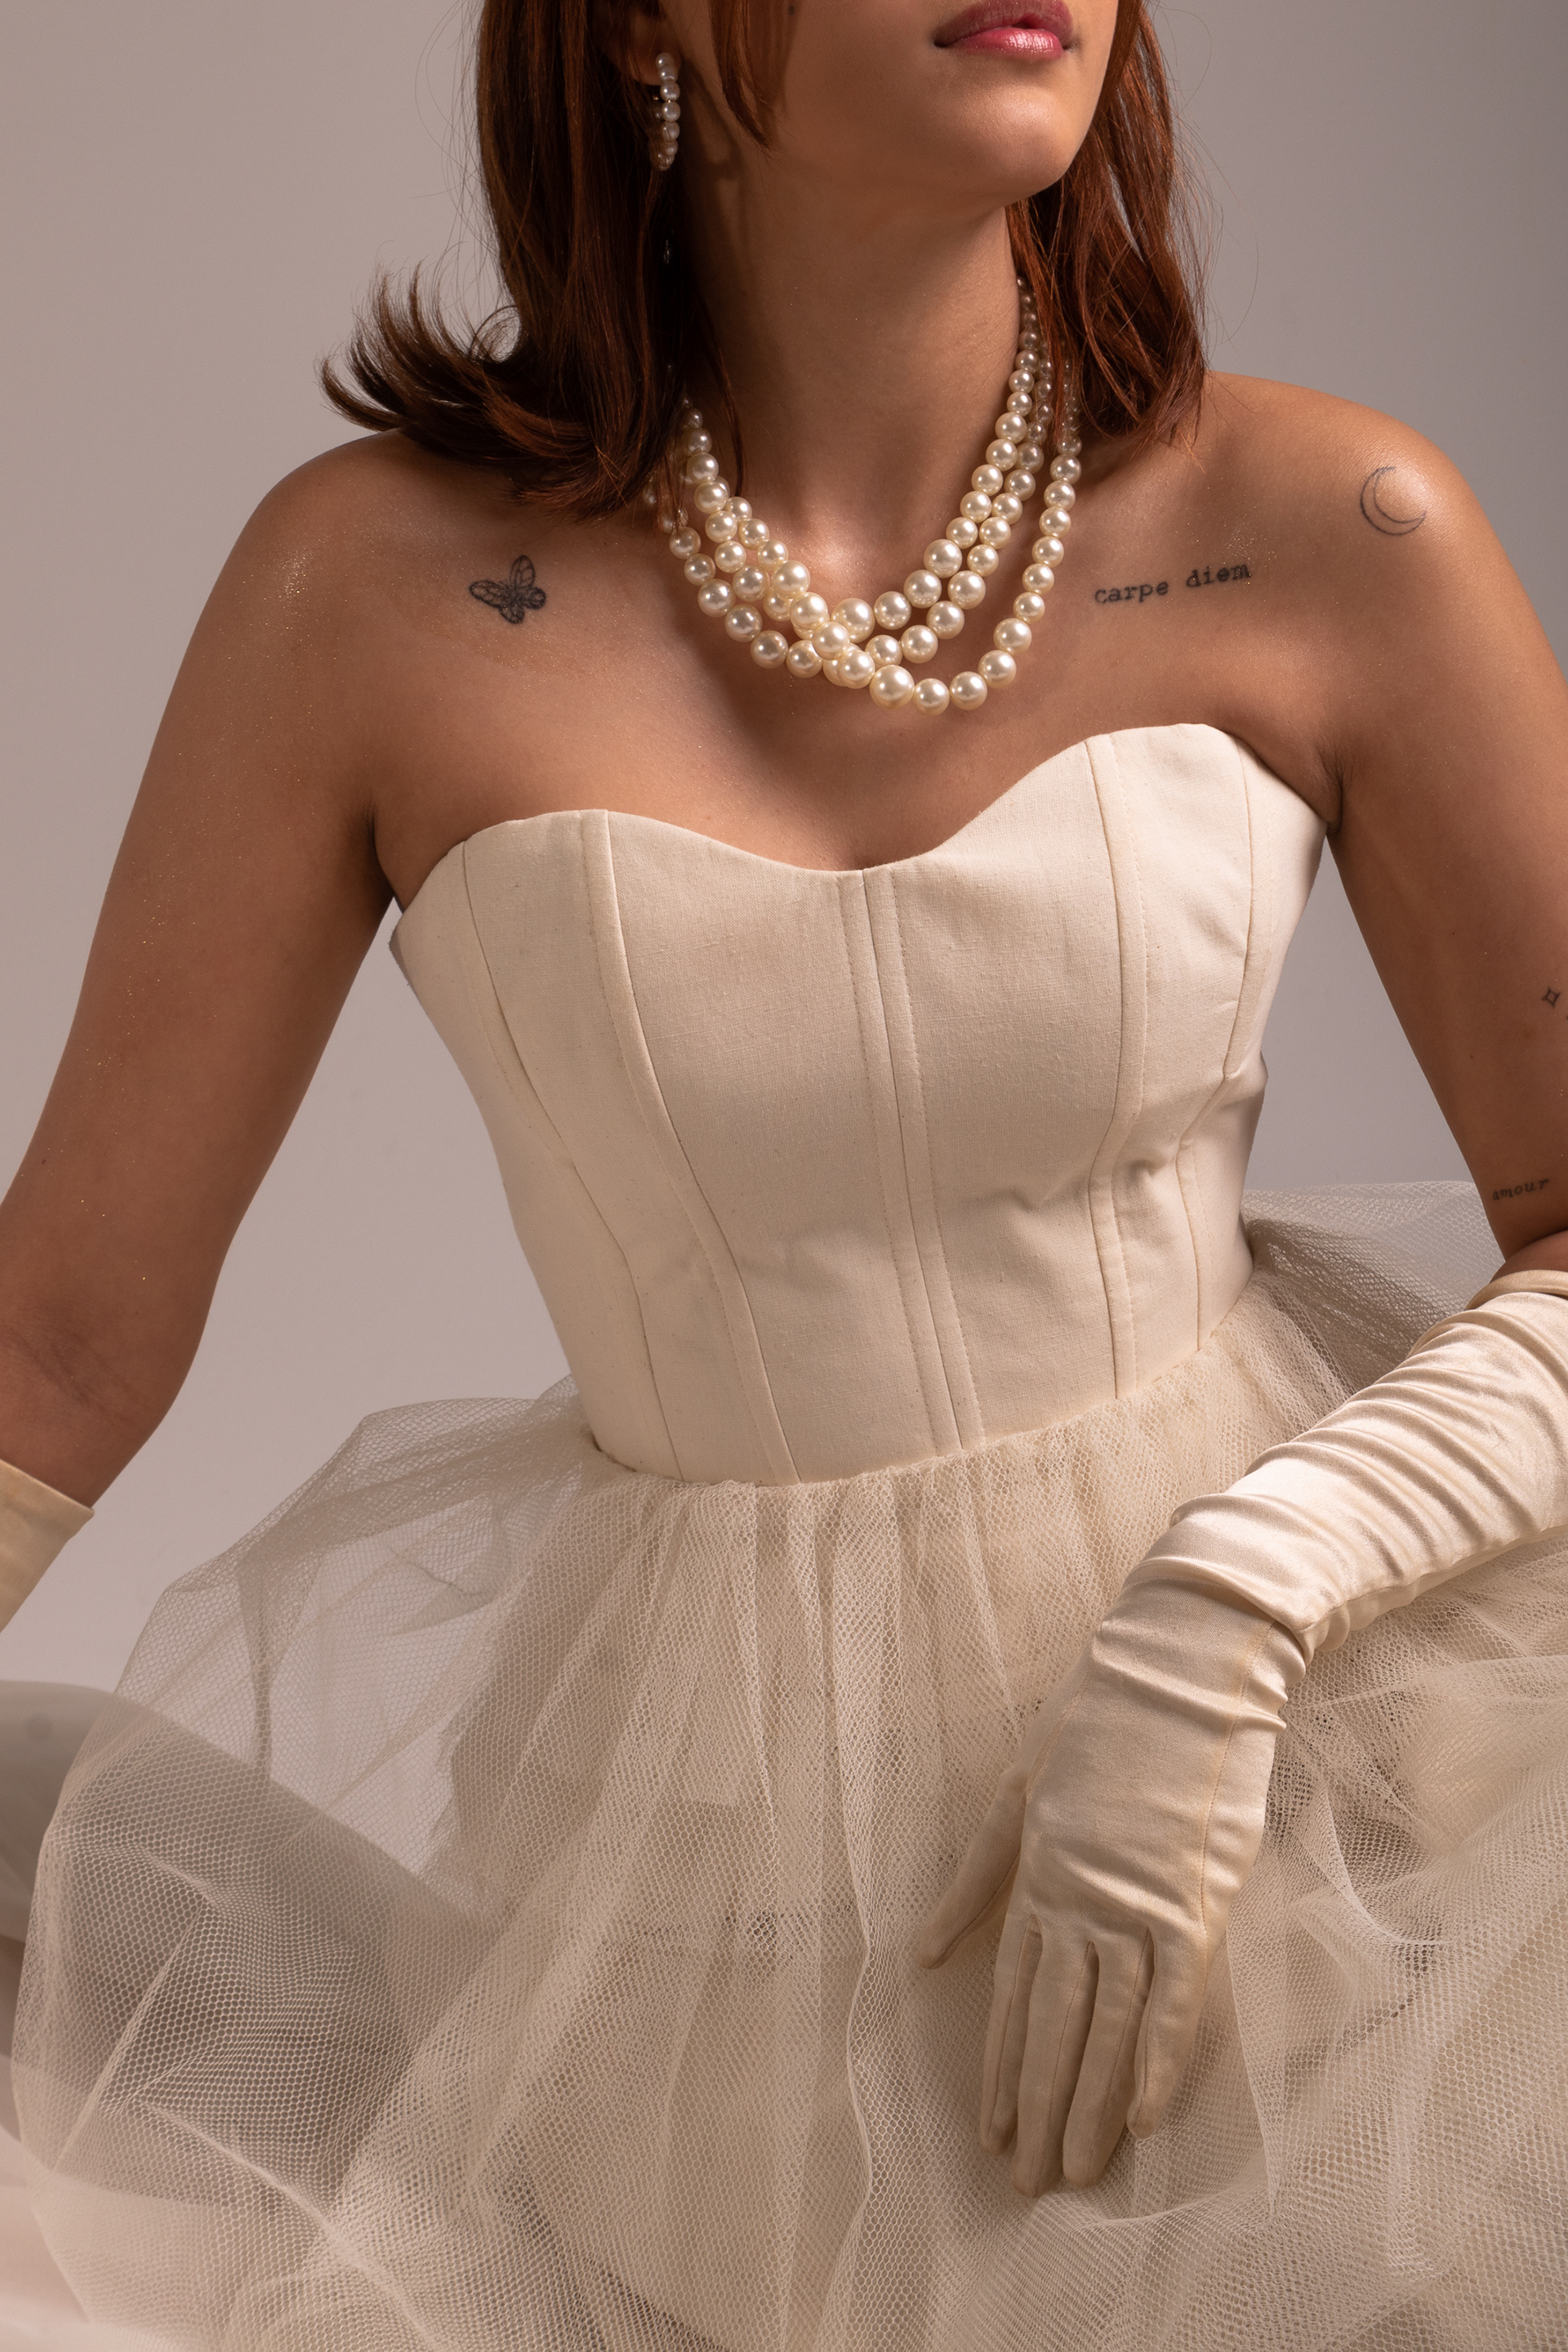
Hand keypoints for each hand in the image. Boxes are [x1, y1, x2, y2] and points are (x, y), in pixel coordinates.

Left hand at [918, 1578, 1304, 2193]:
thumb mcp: (1017, 1786)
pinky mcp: (1197, 1899)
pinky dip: (1156, 2058)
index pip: (1009, 1992)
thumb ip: (975, 1875)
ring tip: (1072, 2174)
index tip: (987, 2130)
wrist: (1183, 1666)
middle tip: (1025, 2183)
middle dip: (1035, 2105)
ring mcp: (1139, 1902)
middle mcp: (1080, 1899)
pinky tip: (1138, 2119)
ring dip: (1088, 2103)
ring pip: (1107, 2024)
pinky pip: (1174, 1996)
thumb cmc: (1098, 1716)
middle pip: (1053, 2022)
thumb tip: (926, 1951)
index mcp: (1037, 1872)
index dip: (997, 2066)